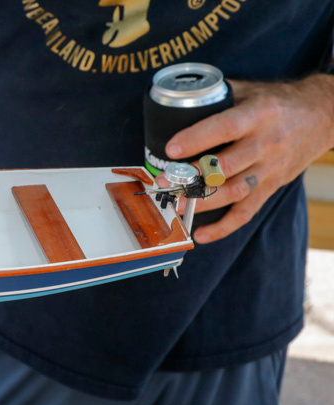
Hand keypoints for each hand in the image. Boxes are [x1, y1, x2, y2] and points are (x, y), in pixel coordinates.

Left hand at [159, 74, 333, 243]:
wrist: (323, 115)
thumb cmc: (279, 103)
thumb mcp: (250, 91)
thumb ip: (217, 97)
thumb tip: (178, 102)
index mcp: (259, 115)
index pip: (225, 128)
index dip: (197, 139)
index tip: (171, 149)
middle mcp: (266, 144)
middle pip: (225, 167)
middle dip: (191, 178)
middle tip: (164, 183)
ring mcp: (270, 168)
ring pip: (233, 192)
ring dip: (201, 203)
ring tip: (175, 206)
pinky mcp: (272, 186)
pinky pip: (247, 212)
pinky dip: (223, 227)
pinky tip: (201, 234)